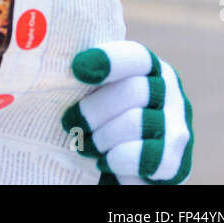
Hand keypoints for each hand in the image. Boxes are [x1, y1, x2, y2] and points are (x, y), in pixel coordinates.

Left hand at [62, 40, 192, 184]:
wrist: (118, 167)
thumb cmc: (95, 121)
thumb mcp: (89, 93)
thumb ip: (81, 78)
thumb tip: (46, 65)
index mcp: (147, 68)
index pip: (136, 56)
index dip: (109, 60)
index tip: (77, 68)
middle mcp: (169, 92)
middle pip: (133, 91)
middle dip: (93, 110)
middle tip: (69, 123)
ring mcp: (177, 126)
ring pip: (136, 123)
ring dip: (102, 137)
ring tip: (85, 145)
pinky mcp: (176, 162)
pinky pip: (147, 158)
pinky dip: (119, 159)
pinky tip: (105, 160)